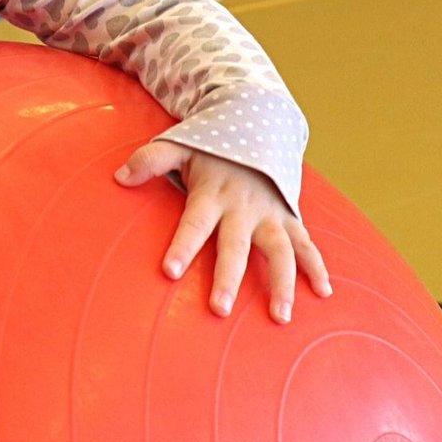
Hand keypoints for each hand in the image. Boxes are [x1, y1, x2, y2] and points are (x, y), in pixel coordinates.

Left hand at [114, 141, 330, 322]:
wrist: (258, 125)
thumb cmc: (211, 147)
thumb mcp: (179, 145)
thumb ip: (149, 160)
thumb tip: (119, 177)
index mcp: (212, 194)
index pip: (194, 223)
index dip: (182, 246)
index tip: (169, 271)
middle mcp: (243, 208)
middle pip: (236, 246)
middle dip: (228, 278)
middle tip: (220, 309)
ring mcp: (270, 214)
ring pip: (280, 251)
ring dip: (282, 283)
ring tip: (279, 316)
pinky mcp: (289, 218)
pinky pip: (307, 244)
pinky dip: (317, 267)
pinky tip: (322, 293)